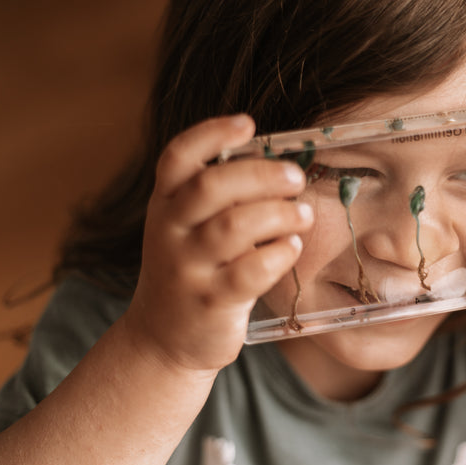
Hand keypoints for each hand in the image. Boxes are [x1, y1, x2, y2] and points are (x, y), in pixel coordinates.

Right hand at [125, 115, 312, 372]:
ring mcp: (187, 268)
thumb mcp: (186, 228)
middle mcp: (169, 231)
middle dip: (262, 175)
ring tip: (303, 215)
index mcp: (165, 204)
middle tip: (296, 178)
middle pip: (211, 187)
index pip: (178, 157)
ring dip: (279, 214)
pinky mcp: (210, 302)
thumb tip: (279, 165)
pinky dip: (279, 254)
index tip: (248, 124)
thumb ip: (218, 198)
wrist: (162, 340)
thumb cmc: (190, 270)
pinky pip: (250, 271)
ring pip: (234, 227)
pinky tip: (292, 248)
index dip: (212, 134)